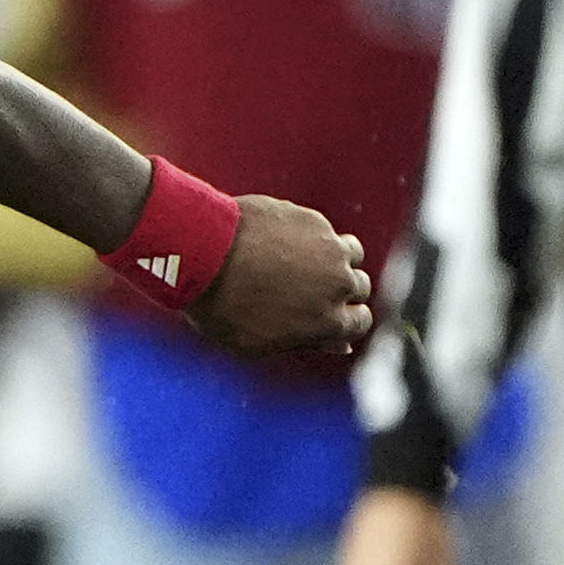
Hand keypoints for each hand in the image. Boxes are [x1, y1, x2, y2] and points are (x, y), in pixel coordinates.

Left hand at [191, 197, 372, 355]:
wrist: (202, 254)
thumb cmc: (221, 307)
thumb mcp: (256, 343)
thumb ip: (305, 341)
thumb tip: (342, 344)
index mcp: (330, 322)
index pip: (361, 322)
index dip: (346, 320)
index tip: (327, 315)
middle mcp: (339, 284)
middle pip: (360, 287)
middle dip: (342, 290)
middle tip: (312, 289)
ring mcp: (330, 248)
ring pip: (351, 253)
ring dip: (336, 259)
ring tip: (307, 261)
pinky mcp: (313, 220)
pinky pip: (323, 230)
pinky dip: (311, 236)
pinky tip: (281, 241)